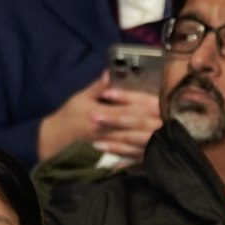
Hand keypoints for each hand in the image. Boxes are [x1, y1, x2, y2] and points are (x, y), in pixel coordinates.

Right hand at [37, 72, 161, 162]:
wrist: (55, 138)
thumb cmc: (69, 115)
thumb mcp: (81, 97)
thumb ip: (98, 87)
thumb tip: (110, 72)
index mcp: (98, 113)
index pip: (125, 110)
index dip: (143, 107)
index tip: (159, 103)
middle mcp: (104, 129)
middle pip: (133, 126)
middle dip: (152, 122)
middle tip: (169, 117)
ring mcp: (107, 142)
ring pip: (132, 140)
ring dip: (149, 136)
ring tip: (165, 131)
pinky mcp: (109, 151)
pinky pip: (126, 152)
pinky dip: (139, 150)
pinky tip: (152, 146)